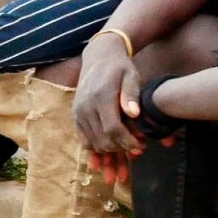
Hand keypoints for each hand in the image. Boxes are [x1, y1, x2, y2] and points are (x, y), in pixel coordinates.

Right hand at [74, 34, 146, 185]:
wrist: (99, 57)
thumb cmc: (120, 68)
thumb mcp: (131, 76)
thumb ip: (132, 95)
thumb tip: (134, 114)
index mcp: (101, 97)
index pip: (113, 129)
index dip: (127, 142)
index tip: (141, 147)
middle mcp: (86, 106)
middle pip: (102, 139)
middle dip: (120, 151)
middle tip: (136, 152)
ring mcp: (78, 112)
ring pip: (92, 143)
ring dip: (107, 155)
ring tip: (122, 161)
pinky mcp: (76, 115)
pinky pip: (83, 139)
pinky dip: (94, 150)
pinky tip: (105, 158)